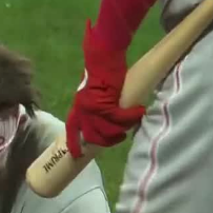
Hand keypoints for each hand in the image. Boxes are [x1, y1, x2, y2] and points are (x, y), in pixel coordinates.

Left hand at [65, 19, 145, 157]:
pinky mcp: (106, 104)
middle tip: (119, 136)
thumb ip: (91, 107)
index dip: (74, 143)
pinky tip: (140, 111)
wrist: (103, 57)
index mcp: (77, 108)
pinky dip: (132, 117)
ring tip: (130, 123)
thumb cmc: (99, 73)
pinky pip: (121, 119)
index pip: (72, 130)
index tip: (77, 155)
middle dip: (106, 140)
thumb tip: (99, 120)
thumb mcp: (90, 93)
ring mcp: (93, 109)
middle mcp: (82, 111)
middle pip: (93, 137)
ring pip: (108, 131)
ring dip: (122, 130)